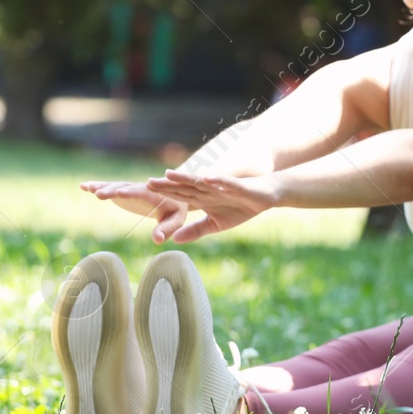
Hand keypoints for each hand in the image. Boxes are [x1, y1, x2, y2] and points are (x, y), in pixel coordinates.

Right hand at [80, 180, 191, 242]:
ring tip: (89, 188)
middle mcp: (141, 188)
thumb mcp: (176, 220)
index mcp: (155, 194)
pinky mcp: (123, 192)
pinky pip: (110, 188)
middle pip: (126, 188)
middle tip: (99, 193)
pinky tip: (84, 186)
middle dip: (113, 190)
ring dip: (103, 187)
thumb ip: (167, 229)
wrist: (173, 196)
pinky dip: (98, 186)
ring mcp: (130, 189)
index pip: (143, 192)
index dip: (131, 193)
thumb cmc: (175, 211)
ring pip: (116, 187)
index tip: (119, 193)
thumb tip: (157, 240)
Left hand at [143, 170, 278, 243]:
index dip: (163, 194)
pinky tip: (205, 178)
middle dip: (167, 185)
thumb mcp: (216, 224)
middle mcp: (209, 190)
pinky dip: (216, 180)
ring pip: (201, 182)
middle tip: (147, 183)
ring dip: (186, 178)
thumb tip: (174, 239)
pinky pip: (226, 182)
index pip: (179, 195)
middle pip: (185, 187)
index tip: (144, 192)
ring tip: (170, 174)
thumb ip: (195, 230)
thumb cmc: (241, 207)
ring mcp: (222, 186)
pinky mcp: (238, 186)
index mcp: (202, 198)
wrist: (267, 195)